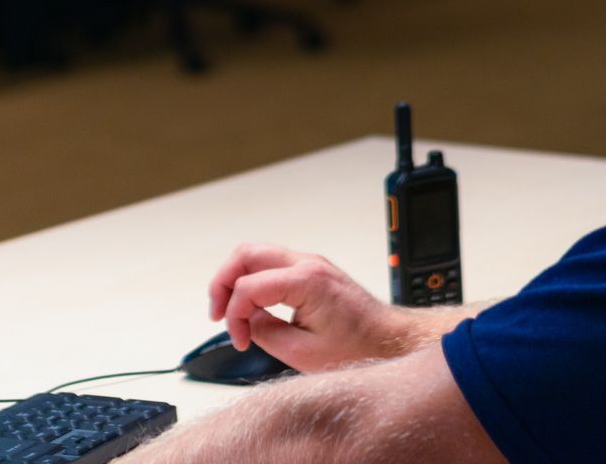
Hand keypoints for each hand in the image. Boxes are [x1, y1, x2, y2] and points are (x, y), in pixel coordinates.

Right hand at [208, 244, 421, 372]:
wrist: (389, 339)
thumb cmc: (358, 347)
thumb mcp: (304, 353)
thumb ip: (266, 333)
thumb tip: (244, 321)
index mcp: (307, 281)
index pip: (249, 287)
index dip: (234, 316)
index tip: (239, 339)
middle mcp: (307, 262)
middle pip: (246, 253)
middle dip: (223, 282)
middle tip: (217, 314)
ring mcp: (310, 262)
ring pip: (256, 253)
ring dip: (235, 278)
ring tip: (229, 310)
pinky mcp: (311, 269)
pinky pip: (271, 264)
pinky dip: (252, 279)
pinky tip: (250, 304)